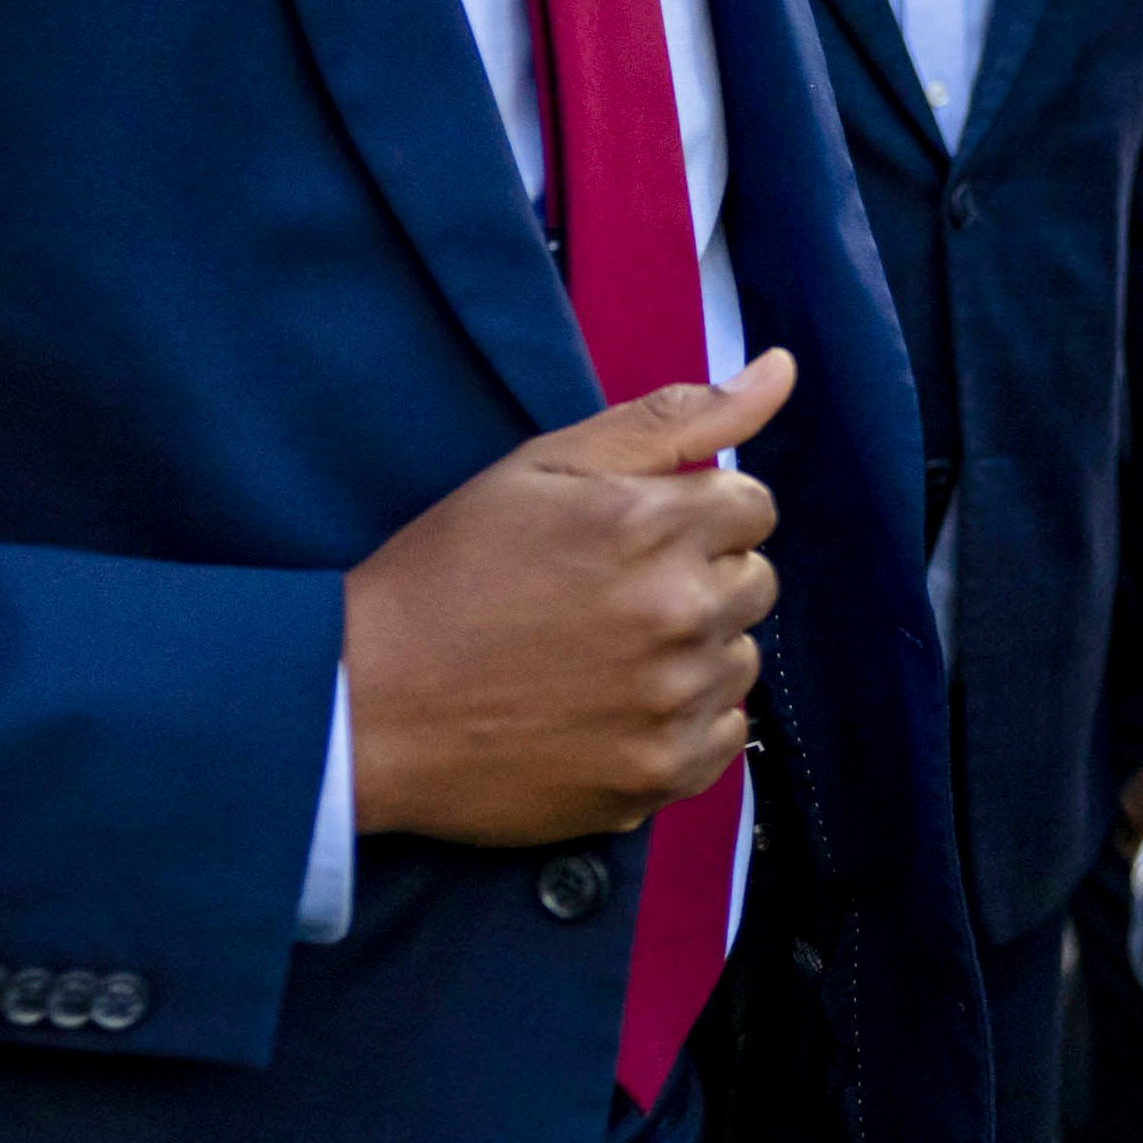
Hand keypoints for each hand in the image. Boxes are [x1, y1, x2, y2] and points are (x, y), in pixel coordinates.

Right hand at [344, 351, 794, 845]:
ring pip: (739, 658)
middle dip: (699, 578)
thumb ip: (677, 418)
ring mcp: (673, 701)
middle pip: (755, 581)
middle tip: (607, 598)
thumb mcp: (545, 468)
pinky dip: (681, 723)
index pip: (754, 507)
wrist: (361, 705)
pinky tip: (609, 710)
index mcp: (656, 525)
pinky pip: (723, 734)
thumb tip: (781, 369)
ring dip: (692, 652)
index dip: (694, 516)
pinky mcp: (658, 773)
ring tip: (600, 657)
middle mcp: (680, 612)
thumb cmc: (450, 572)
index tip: (632, 538)